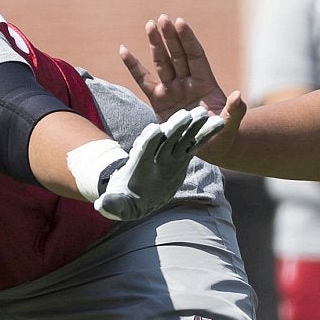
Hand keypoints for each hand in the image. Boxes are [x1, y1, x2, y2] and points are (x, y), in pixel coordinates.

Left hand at [96, 107, 224, 219]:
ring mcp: (169, 155)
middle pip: (165, 139)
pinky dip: (205, 135)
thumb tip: (100, 205)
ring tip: (203, 113)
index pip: (143, 150)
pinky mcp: (181, 158)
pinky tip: (219, 123)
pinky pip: (194, 145)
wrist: (135, 195)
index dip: (148, 141)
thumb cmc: (125, 200)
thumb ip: (112, 204)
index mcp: (139, 164)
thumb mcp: (118, 205)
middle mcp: (155, 156)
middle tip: (185, 115)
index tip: (155, 130)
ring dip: (191, 126)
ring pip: (181, 138)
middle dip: (174, 128)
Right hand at [121, 15, 242, 161]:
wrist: (208, 147)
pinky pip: (143, 80)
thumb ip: (235, 111)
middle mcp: (187, 82)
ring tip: (149, 24)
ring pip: (162, 62)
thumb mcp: (231, 124)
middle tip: (162, 18)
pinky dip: (133, 66)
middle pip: (177, 54)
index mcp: (205, 83)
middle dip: (170, 36)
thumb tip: (238, 95)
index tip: (180, 23)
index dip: (188, 39)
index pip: (195, 55)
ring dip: (155, 44)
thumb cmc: (221, 134)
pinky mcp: (158, 100)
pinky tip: (123, 50)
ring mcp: (172, 89)